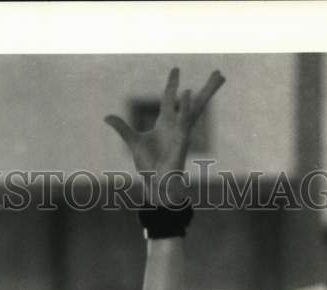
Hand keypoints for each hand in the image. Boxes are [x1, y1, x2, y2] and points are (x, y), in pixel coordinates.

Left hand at [105, 68, 224, 202]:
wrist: (154, 183)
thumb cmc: (148, 164)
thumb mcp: (133, 141)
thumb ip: (122, 128)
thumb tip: (107, 117)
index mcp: (166, 122)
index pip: (170, 98)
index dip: (172, 84)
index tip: (176, 69)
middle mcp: (177, 124)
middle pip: (194, 101)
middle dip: (207, 88)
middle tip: (219, 73)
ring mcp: (182, 132)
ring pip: (196, 108)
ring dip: (206, 92)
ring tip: (217, 76)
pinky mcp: (182, 140)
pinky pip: (185, 121)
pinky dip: (187, 107)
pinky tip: (188, 93)